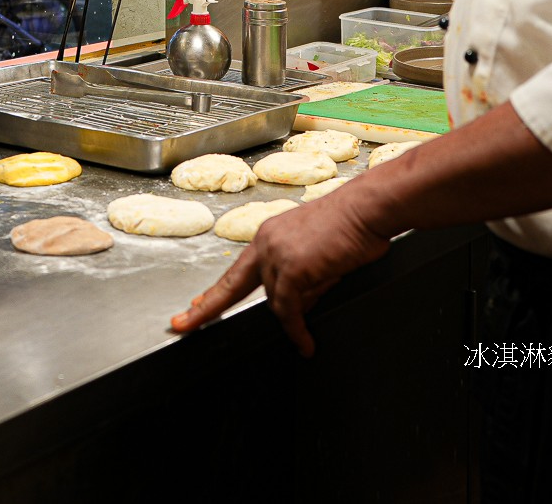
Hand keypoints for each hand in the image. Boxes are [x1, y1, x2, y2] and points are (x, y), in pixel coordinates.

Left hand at [169, 189, 390, 355]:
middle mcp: (267, 242)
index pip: (236, 269)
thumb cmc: (352, 225)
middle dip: (207, 308)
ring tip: (325, 294)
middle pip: (236, 286)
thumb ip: (300, 276)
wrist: (367, 209)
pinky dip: (297, 330)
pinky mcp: (293, 269)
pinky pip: (290, 310)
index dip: (215, 291)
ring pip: (276, 302)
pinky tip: (304, 342)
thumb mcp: (318, 251)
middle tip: (184, 324)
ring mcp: (277, 255)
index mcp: (270, 234)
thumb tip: (297, 306)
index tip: (195, 304)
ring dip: (298, 311)